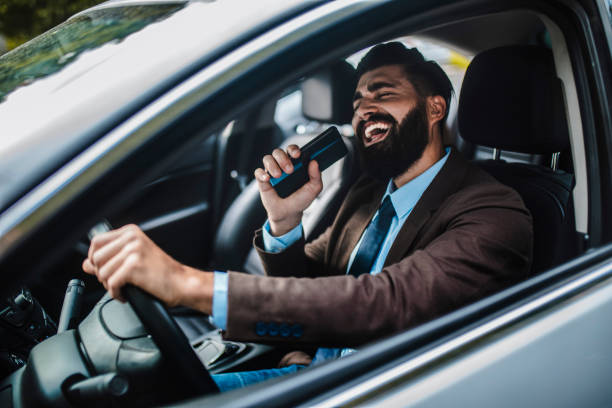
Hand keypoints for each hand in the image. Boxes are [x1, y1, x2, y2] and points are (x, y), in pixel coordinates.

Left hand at [82, 224, 212, 311]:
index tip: (104, 269)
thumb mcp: (133, 260)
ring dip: (110, 286)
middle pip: (96, 258)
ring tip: (124, 288)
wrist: (181, 283)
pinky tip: (126, 294)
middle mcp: (132, 238)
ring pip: (102, 272)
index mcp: (131, 232)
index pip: (96, 242)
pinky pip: (111, 283)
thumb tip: (86, 264)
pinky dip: (116, 294)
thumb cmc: (161, 272)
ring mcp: (133, 251)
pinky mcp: (134, 266)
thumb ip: (109, 259)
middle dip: (102, 274)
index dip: (95, 259)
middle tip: (116, 281)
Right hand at [254, 145, 322, 235]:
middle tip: (289, 170)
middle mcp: (282, 165)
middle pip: (278, 152)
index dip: (293, 149)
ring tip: (279, 176)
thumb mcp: (313, 189)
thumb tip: (314, 162)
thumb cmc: (300, 199)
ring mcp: (271, 172)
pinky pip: (258, 171)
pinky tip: (268, 179)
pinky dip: (262, 173)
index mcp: (295, 164)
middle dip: (283, 158)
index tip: (297, 155)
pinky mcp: (262, 180)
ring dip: (273, 165)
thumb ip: (316, 176)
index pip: (292, 150)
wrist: (289, 213)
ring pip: (267, 158)